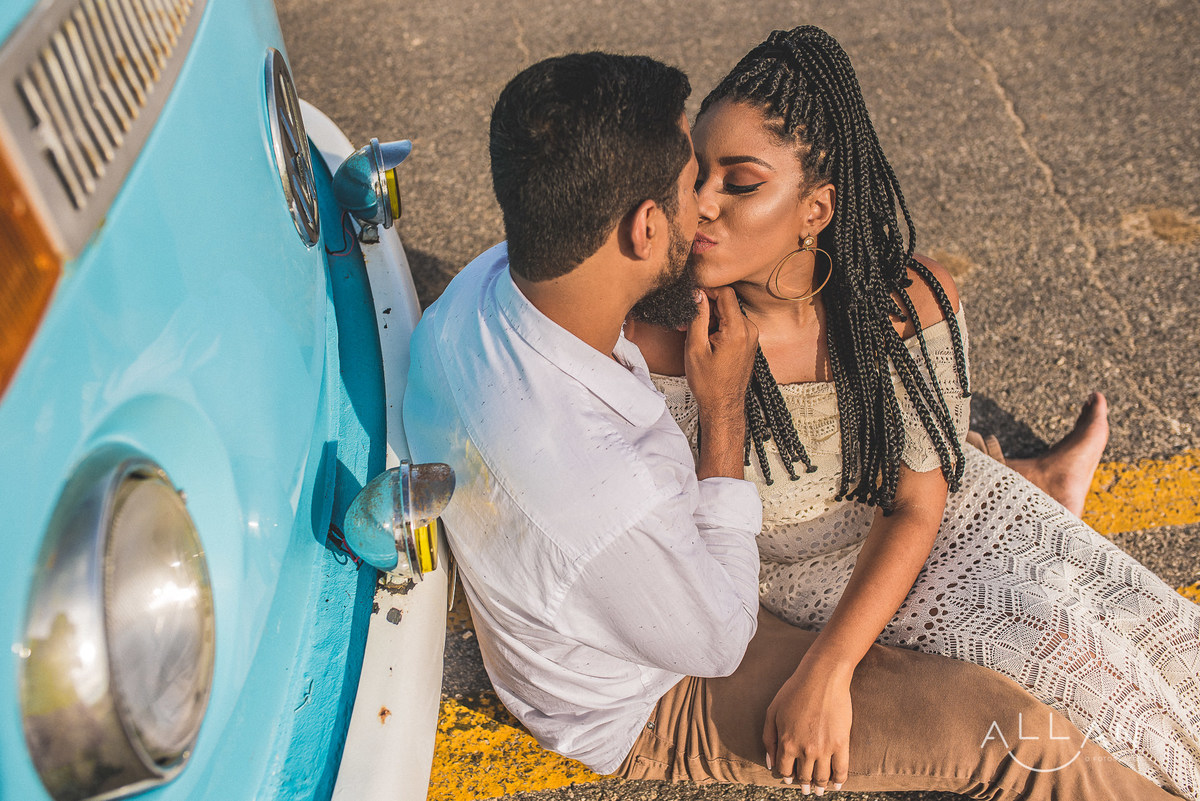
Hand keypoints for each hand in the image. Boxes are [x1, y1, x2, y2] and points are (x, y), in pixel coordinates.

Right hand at [684, 287, 757, 479]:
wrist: (723, 405)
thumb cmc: (709, 382)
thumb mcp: (695, 347)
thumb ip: (697, 317)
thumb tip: (698, 294)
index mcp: (738, 330)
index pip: (726, 293)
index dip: (708, 290)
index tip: (693, 295)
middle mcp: (749, 331)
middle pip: (727, 304)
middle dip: (706, 308)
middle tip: (687, 320)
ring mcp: (751, 337)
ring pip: (728, 314)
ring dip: (710, 319)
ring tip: (693, 334)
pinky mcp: (749, 342)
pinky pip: (733, 325)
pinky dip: (718, 327)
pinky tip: (704, 340)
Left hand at [763, 662, 851, 793]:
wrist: (822, 677)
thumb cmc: (794, 690)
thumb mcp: (772, 711)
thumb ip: (768, 739)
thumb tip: (770, 763)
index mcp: (786, 743)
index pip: (785, 770)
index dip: (786, 776)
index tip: (789, 779)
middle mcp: (805, 750)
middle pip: (804, 776)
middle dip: (804, 784)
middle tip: (806, 789)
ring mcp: (824, 748)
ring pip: (822, 776)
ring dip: (820, 786)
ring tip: (819, 790)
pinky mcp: (841, 743)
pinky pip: (842, 770)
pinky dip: (839, 780)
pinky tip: (837, 784)